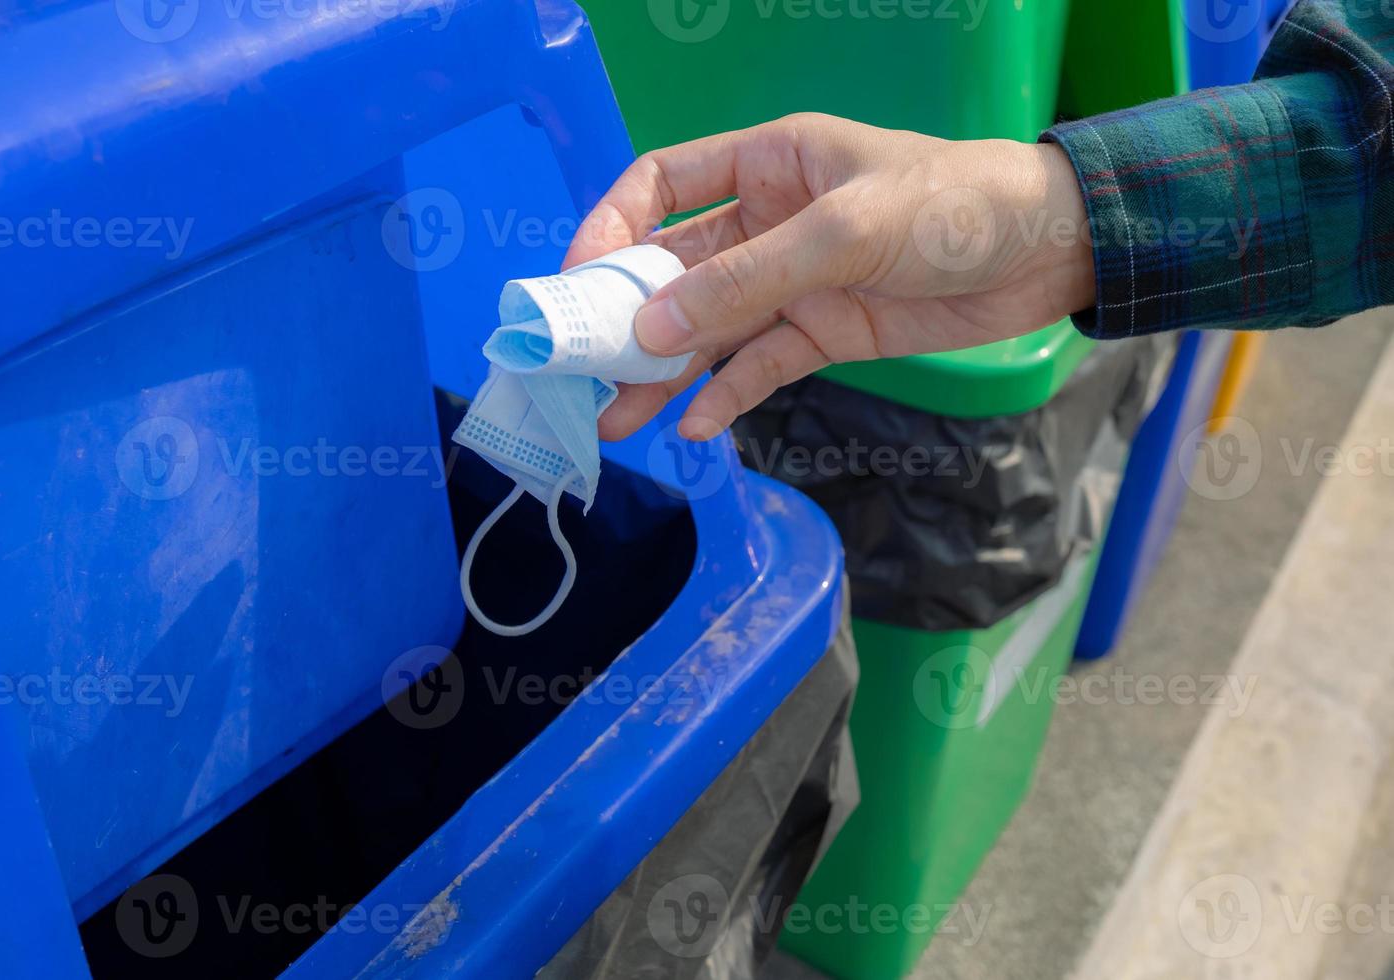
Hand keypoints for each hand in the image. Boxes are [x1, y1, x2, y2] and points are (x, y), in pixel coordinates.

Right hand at [562, 113, 1096, 440]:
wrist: (1051, 254)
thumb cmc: (953, 207)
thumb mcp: (842, 233)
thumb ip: (745, 281)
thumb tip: (649, 328)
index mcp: (766, 165)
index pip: (660, 186)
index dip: (610, 229)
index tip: (576, 284)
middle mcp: (768, 221)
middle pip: (674, 270)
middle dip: (626, 319)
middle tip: (583, 372)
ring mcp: (794, 282)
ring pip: (710, 329)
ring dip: (665, 372)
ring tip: (619, 419)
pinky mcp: (824, 332)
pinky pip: (759, 366)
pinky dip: (726, 395)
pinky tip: (693, 427)